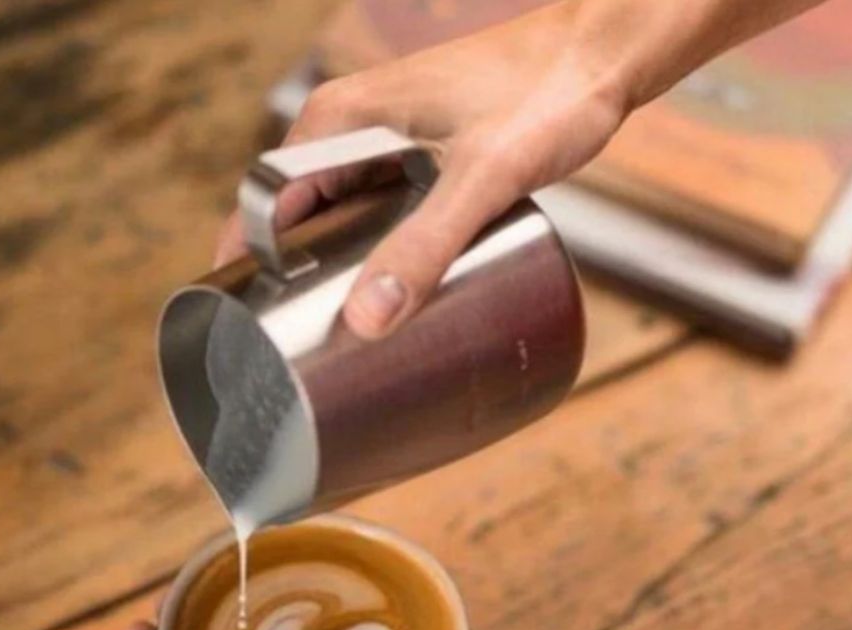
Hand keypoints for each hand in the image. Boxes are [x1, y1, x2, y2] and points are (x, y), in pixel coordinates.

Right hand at [212, 0, 823, 339]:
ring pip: (338, 223)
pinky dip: (374, 258)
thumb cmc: (544, 93)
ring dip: (336, 275)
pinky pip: (376, 218)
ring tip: (340, 340)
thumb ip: (426, 247)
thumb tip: (367, 321)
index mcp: (336, 122)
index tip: (248, 327)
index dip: (248, 266)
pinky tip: (390, 299)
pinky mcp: (418, 161)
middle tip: (302, 351)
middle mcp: (348, 130)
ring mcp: (383, 145)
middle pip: (296, 220)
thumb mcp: (480, 179)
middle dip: (293, 283)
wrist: (603, 55)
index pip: (261, 203)